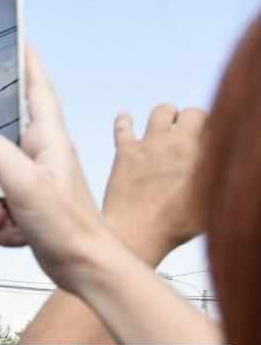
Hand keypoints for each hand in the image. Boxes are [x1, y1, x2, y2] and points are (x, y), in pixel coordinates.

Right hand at [0, 45, 106, 291]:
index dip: (27, 63)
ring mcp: (32, 181)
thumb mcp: (25, 183)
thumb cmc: (71, 226)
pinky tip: (14, 232)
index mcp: (48, 139)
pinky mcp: (26, 205)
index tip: (19, 40)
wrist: (85, 268)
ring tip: (7, 217)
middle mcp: (40, 155)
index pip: (37, 89)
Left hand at [102, 104, 206, 263]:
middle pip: (192, 113)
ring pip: (161, 111)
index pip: (216, 128)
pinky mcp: (125, 151)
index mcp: (201, 156)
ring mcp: (149, 145)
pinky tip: (125, 115)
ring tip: (168, 120)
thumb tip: (222, 165)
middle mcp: (176, 144)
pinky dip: (124, 119)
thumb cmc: (177, 227)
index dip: (216, 133)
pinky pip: (122, 126)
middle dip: (195, 118)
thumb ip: (218, 179)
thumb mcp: (211, 203)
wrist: (137, 233)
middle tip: (193, 130)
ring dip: (167, 113)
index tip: (213, 141)